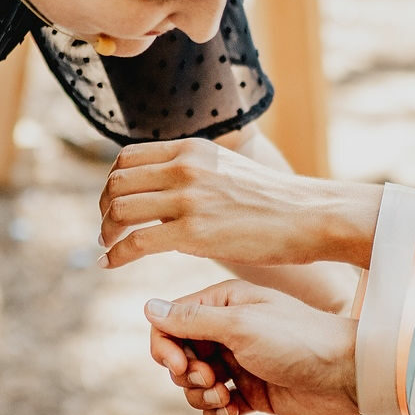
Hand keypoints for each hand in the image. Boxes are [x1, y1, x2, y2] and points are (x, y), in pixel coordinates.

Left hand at [96, 138, 377, 269]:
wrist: (309, 216)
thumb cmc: (277, 204)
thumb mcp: (232, 171)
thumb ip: (199, 176)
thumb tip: (176, 194)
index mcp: (192, 150)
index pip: (128, 157)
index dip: (113, 183)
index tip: (113, 204)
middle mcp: (185, 168)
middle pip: (118, 182)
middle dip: (104, 209)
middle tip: (105, 231)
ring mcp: (188, 199)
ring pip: (120, 210)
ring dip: (106, 232)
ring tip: (107, 249)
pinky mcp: (193, 232)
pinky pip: (136, 241)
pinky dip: (117, 254)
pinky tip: (112, 264)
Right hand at [144, 280, 359, 414]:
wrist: (346, 374)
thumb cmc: (299, 341)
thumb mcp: (242, 326)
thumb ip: (193, 321)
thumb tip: (147, 307)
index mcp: (224, 304)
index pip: (170, 322)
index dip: (164, 347)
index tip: (177, 366)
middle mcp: (229, 331)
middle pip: (179, 356)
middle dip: (186, 374)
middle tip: (211, 380)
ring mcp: (240, 364)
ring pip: (195, 384)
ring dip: (201, 396)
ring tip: (224, 398)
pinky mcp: (252, 393)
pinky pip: (217, 407)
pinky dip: (217, 413)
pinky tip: (232, 413)